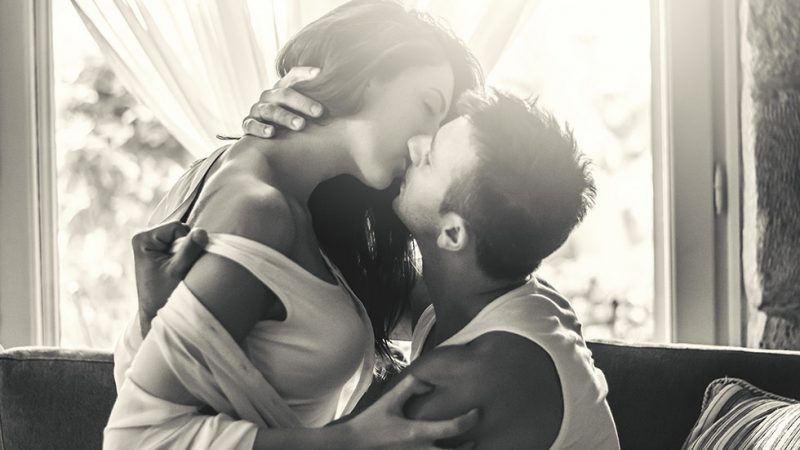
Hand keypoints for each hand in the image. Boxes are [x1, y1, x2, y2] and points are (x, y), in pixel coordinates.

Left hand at [131, 221, 207, 335]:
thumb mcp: (177, 271)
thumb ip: (189, 250)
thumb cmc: (162, 294)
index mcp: (143, 238)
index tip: (178, 262)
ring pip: (181, 237)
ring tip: (178, 268)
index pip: (177, 227)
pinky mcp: (158, 249)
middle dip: (185, 246)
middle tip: (178, 266)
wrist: (155, 312)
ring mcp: (152, 242)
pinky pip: (179, 243)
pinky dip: (183, 254)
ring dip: (186, 251)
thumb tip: (202, 232)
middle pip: (179, 230)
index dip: (185, 242)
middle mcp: (145, 237)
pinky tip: (178, 267)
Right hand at [242, 66, 324, 137]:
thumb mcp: (302, 113)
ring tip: (300, 125)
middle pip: (284, 94)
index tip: (320, 74)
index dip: (305, 73)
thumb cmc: (289, 124)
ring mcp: (257, 110)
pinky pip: (251, 124)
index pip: (293, 76)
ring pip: (270, 110)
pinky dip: (260, 128)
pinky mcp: (247, 124)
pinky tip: (271, 133)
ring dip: (285, 117)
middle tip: (319, 112)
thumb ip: (317, 106)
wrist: (262, 141)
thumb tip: (345, 96)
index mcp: (283, 89)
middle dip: (303, 102)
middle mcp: (269, 96)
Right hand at [345, 375, 478, 449]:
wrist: (353, 444)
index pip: (453, 428)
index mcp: (418, 433)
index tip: (477, 412)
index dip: (469, 420)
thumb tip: (428, 384)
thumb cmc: (371, 422)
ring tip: (464, 448)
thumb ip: (410, 387)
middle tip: (475, 439)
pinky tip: (441, 449)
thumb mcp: (390, 400)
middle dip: (468, 449)